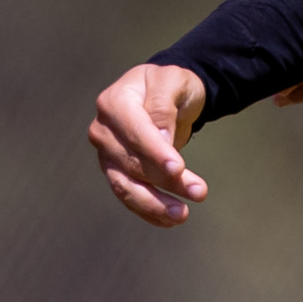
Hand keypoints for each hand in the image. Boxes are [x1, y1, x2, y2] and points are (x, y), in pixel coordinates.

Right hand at [90, 63, 208, 225]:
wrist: (162, 96)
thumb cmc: (169, 85)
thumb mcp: (173, 80)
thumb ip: (163, 104)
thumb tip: (160, 138)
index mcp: (114, 102)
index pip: (134, 131)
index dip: (155, 152)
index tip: (178, 168)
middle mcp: (103, 131)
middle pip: (133, 163)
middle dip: (166, 180)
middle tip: (199, 192)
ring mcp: (107, 155)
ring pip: (126, 186)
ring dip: (154, 204)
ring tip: (181, 215)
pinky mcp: (115, 173)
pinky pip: (128, 196)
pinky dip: (148, 211)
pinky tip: (169, 221)